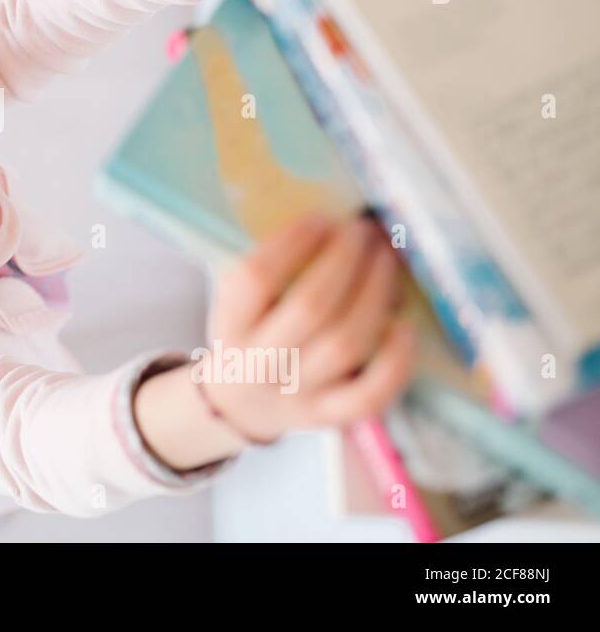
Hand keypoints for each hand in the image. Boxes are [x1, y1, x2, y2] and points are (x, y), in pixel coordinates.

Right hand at [199, 213, 414, 443]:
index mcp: (229, 325)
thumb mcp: (238, 303)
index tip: (320, 217)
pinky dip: (394, 360)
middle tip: (362, 230)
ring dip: (374, 293)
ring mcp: (297, 393)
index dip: (292, 243)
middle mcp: (260, 362)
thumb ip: (269, 270)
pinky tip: (404, 324)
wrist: (240, 403)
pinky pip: (369, 393)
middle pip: (310, 308)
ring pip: (345, 344)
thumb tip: (333, 221)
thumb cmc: (248, 333)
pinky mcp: (329, 415)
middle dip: (344, 260)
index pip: (255, 280)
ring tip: (386, 259)